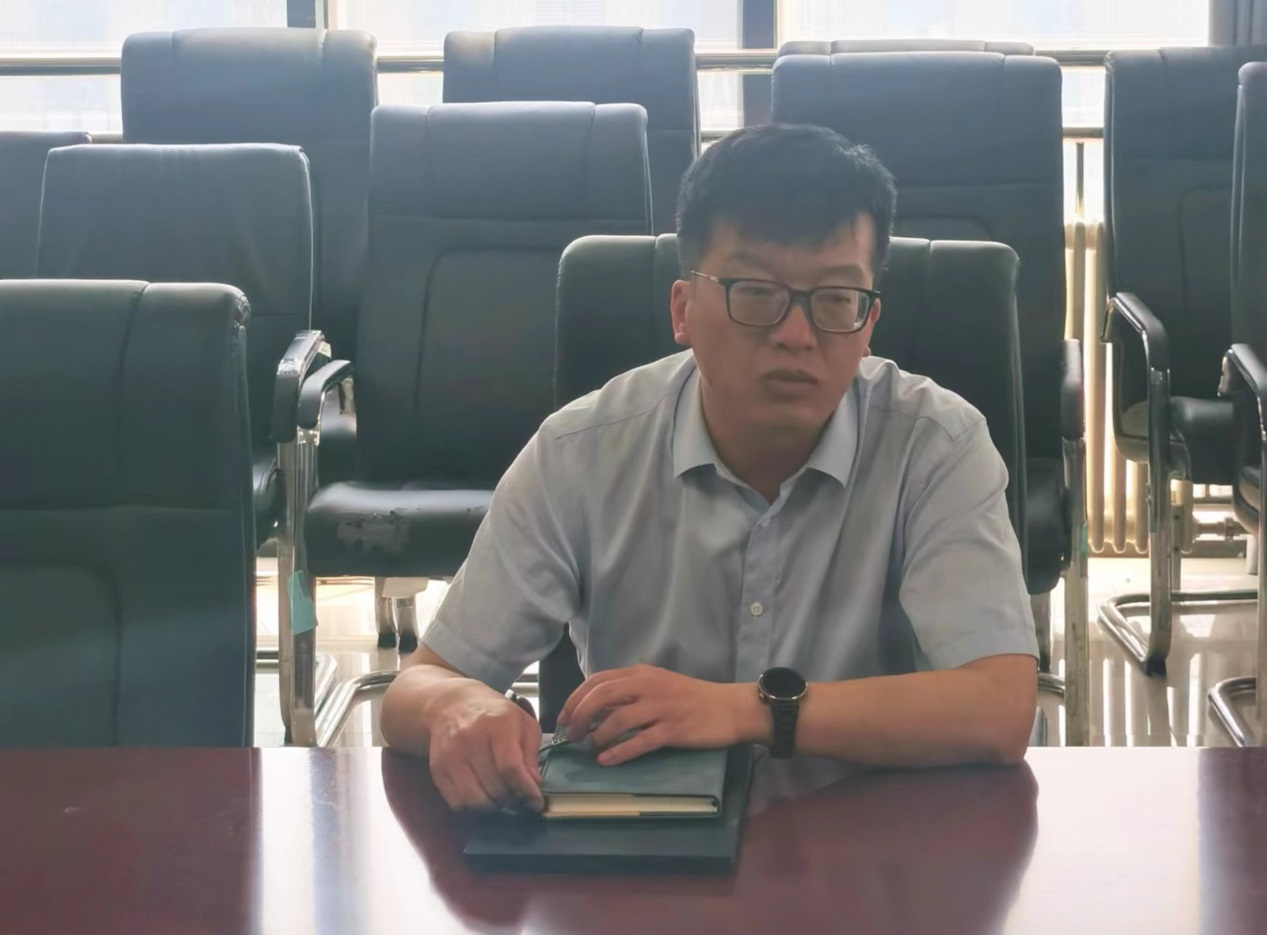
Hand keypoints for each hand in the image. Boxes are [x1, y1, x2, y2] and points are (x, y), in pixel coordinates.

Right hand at [427, 683, 544, 812]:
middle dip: (512, 799)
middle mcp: (472, 738)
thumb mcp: (522, 723)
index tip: (535, 802)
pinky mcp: (438, 769)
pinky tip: (482, 796)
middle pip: (495, 787)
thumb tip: (533, 783)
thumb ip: (530, 753)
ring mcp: (452, 755)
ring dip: (493, 806)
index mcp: (499, 724)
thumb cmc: (493, 715)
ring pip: (475, 800)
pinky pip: (457, 802)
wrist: (451, 705)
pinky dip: (473, 808)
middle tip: (518, 797)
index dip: (526, 790)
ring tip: (500, 797)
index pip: (511, 768)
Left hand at [556, 665, 766, 765]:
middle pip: (601, 697)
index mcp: (641, 674)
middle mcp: (648, 686)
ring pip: (617, 720)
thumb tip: (595, 710)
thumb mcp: (658, 686)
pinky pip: (639, 742)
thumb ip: (629, 693)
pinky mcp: (673, 730)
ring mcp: (660, 707)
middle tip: (572, 735)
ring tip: (591, 749)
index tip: (563, 716)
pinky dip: (618, 752)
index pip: (598, 680)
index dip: (575, 698)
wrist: (730, 708)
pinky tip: (606, 761)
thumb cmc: (691, 698)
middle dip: (579, 717)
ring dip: (597, 737)